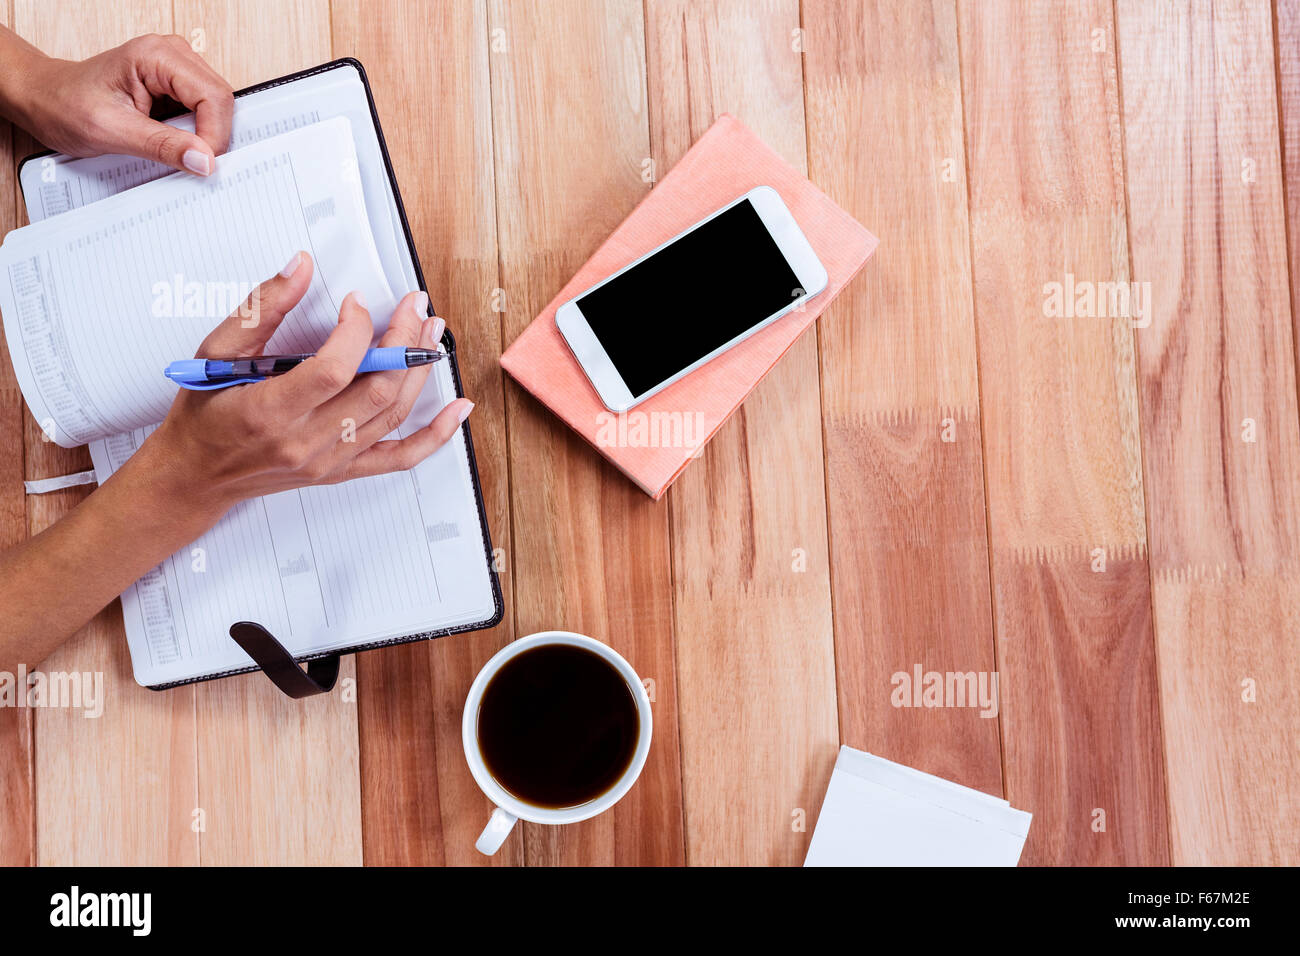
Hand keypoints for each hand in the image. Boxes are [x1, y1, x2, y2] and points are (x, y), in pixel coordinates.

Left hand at [2, 31, 233, 175]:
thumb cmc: (64, 103)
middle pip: (220, 99)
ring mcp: (176, 69)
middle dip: (213, 136)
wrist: (43, 98)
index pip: (212, 95)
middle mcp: (170, 55)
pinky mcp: (175, 85)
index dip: (215, 134)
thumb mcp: (111, 131)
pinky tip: (173, 142)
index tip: (202, 163)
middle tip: (193, 162)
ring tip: (175, 149)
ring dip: (204, 135)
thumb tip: (204, 160)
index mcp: (156, 56)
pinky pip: (203, 112)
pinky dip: (195, 134)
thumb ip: (162, 145)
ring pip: (217, 107)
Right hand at [138, 252, 473, 523]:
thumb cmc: (203, 414)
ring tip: (431, 333)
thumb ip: (260, 308)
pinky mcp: (342, 471)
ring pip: (392, 415)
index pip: (334, 370)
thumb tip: (300, 266)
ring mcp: (329, 461)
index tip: (358, 301)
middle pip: (376, 391)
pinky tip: (459, 409)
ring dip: (420, 371)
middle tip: (415, 306)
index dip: (356, 331)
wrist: (195, 475)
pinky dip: (436, 435)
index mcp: (270, 412)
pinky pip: (400, 458)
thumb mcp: (214, 353)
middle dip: (404, 342)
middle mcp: (305, 442)